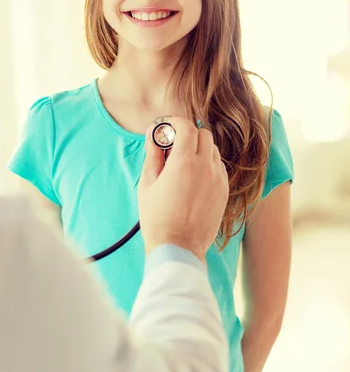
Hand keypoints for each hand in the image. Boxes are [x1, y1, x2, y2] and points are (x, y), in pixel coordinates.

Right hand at [138, 117, 228, 263]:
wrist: (178, 248)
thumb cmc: (157, 218)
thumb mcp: (147, 183)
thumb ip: (153, 153)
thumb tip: (153, 133)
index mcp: (184, 163)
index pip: (186, 126)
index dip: (175, 122)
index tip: (167, 127)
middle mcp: (205, 167)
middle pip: (203, 134)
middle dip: (188, 134)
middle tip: (173, 146)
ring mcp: (218, 179)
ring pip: (213, 149)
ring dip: (199, 149)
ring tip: (183, 164)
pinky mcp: (224, 191)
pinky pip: (218, 167)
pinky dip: (207, 164)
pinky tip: (194, 178)